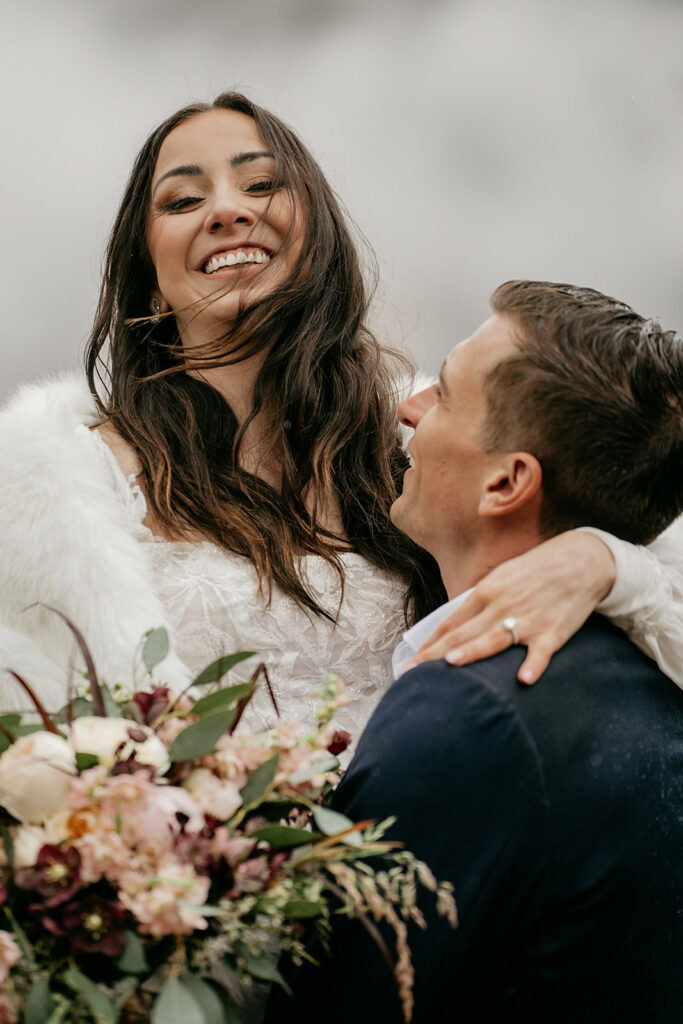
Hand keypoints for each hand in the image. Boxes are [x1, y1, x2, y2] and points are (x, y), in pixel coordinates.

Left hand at [403, 531, 616, 683]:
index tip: (411, 662)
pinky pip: (540, 651)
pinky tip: (523, 679)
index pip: (451, 623)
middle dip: (436, 655)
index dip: (429, 643)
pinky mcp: (553, 632)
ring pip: (494, 638)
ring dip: (473, 651)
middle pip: (464, 634)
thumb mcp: (502, 578)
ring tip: (451, 664)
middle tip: (412, 674)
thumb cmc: (536, 571)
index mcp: (486, 591)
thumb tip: (454, 626)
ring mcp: (527, 619)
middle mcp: (502, 605)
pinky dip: (533, 664)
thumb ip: (479, 602)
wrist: (581, 561)